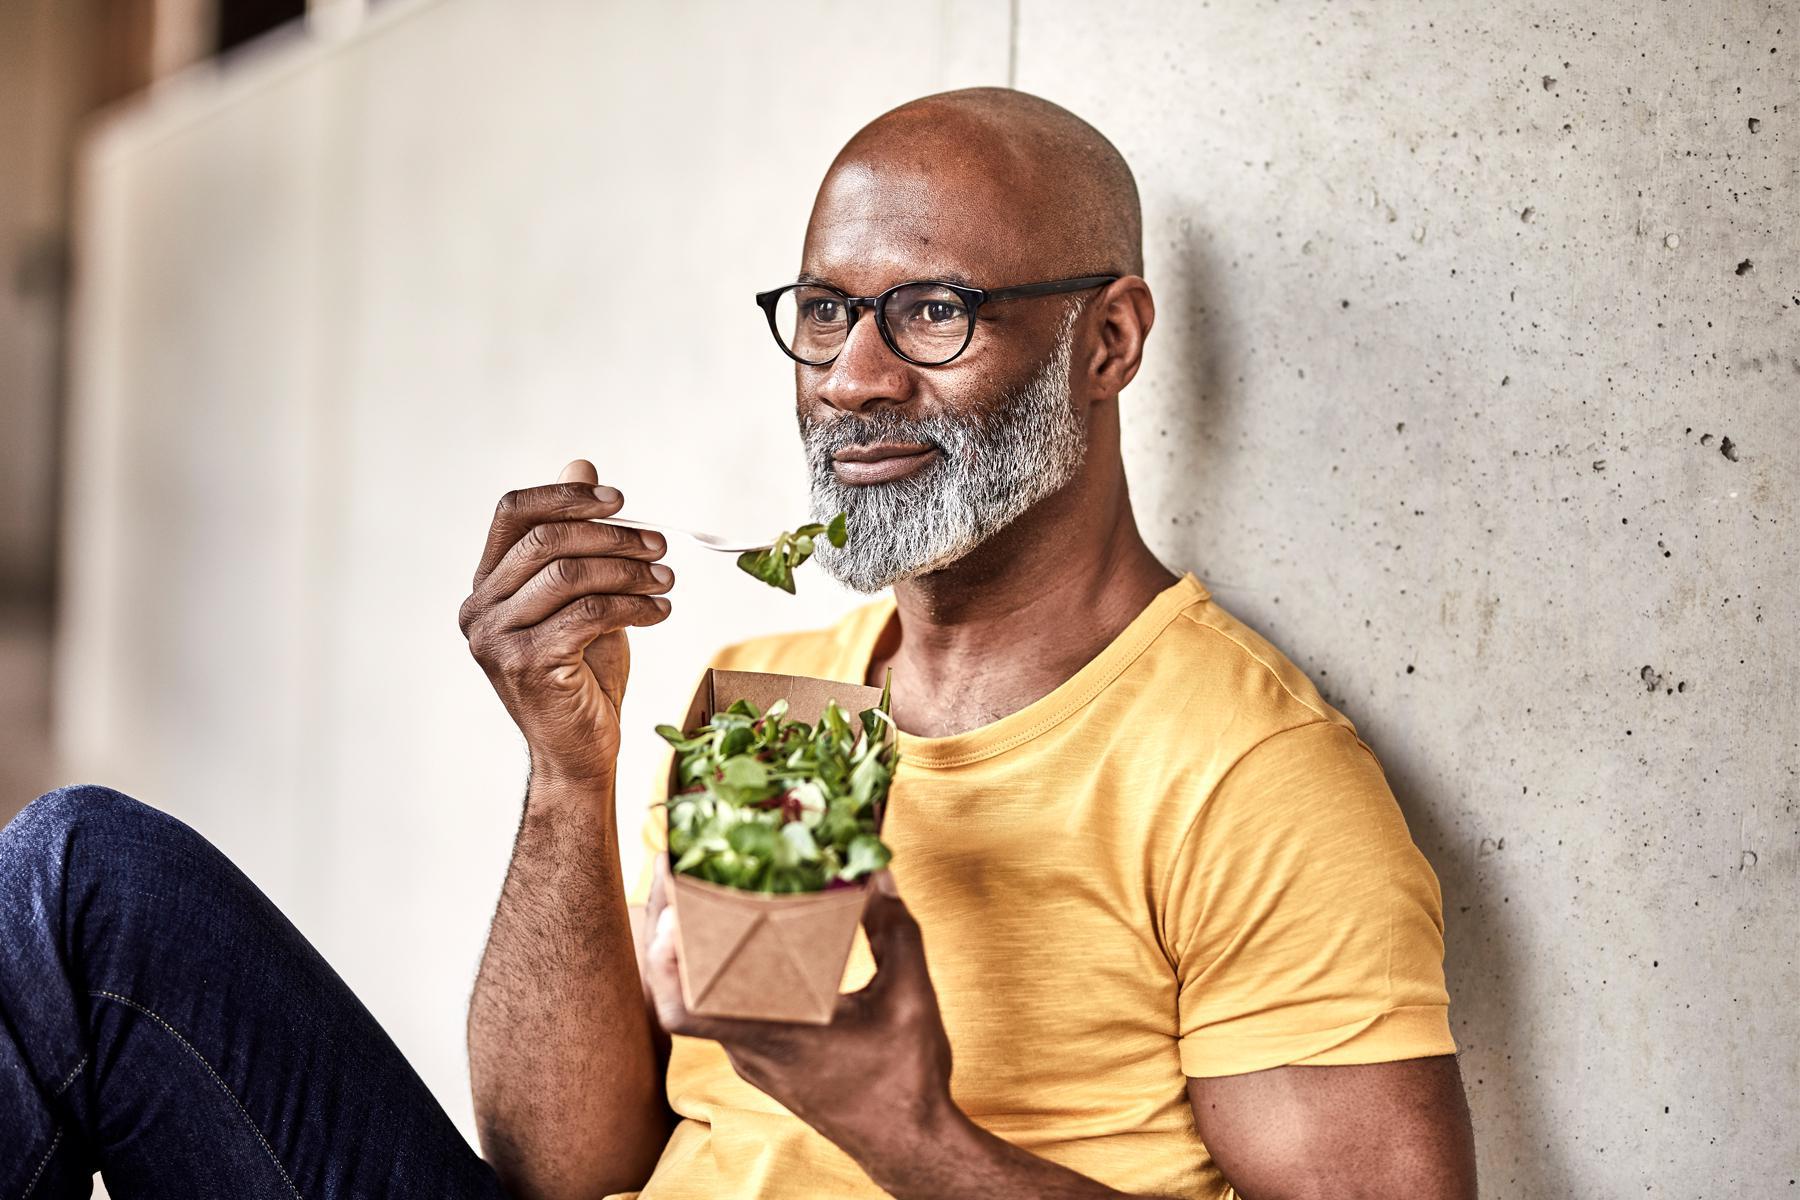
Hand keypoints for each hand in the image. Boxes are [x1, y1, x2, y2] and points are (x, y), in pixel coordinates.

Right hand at [459, 460, 673, 782]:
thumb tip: (581, 462)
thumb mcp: (582, 595)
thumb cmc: (582, 673)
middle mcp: (479, 608)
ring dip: (629, 571)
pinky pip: (588, 613)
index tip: (619, 499)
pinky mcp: (527, 664)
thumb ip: (578, 536)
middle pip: (546, 540)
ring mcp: (497, 638)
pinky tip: (659, 610)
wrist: (578, 751)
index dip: (566, 496)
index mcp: (486, 585)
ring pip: (569, 574)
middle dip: (612, 536)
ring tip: (665, 580)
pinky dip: (634, 606)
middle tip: (660, 545)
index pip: (514, 513)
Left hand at [645, 861, 955, 1165]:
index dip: (663, 960)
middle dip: (675, 930)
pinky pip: (728, 1012)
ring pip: (706, 1000)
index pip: (685, 1009)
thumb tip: (878, 874)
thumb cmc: (906, 1078)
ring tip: (709, 896)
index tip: (668, 907)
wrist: (907, 1143)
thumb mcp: (909, 995)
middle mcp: (752, 1049)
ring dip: (700, 952)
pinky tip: (749, 942)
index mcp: (776, 1034)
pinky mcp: (765, 1061)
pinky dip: (727, 975)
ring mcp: (755, 1058)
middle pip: (684, 990)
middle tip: (683, 875)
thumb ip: (894, 929)